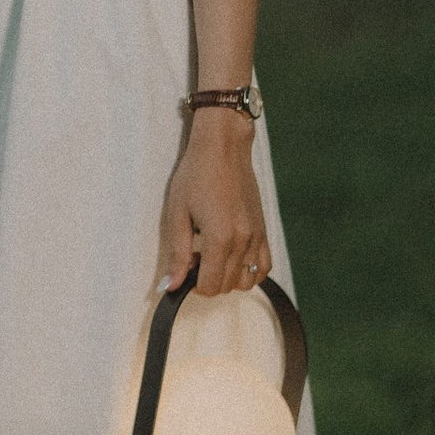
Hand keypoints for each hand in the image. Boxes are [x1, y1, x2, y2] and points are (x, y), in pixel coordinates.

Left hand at [159, 114, 269, 295]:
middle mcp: (243, 241)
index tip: (185, 264)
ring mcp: (257, 236)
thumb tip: (170, 286)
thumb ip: (177, 255)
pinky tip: (232, 256)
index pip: (209, 286)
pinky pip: (264, 266)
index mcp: (220, 238)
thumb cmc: (196, 175)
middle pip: (226, 286)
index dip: (192, 283)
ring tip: (213, 254)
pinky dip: (249, 270)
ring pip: (247, 281)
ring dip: (228, 277)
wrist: (223, 148)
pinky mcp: (264, 230)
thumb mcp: (177, 215)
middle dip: (207, 279)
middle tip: (194, 255)